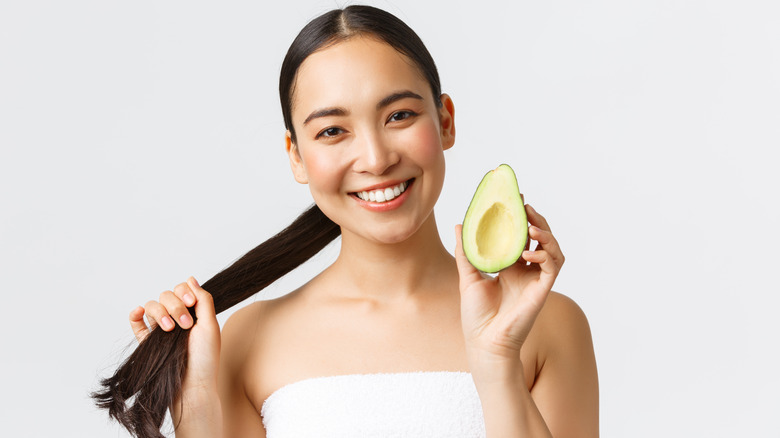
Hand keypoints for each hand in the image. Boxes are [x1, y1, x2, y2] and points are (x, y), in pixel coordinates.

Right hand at [129, 277, 220, 393]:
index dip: (184, 292)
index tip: (191, 305)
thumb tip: (190, 279)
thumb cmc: (205, 359)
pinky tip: (140, 313)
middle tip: (185, 324)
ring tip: (169, 329)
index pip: (182, 289)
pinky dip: (135, 314)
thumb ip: (203, 299)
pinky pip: (136, 322)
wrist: (191, 386)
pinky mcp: (147, 341)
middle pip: (166, 295)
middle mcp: (176, 318)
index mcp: (193, 313)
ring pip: (152, 306)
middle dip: (175, 305)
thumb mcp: (210, 325)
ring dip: (160, 312)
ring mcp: (160, 329)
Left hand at [454, 204, 563, 368]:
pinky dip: (545, 255)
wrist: (484, 342)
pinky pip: (552, 266)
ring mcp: (535, 279)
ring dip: (546, 234)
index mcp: (509, 265)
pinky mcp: (542, 290)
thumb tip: (459, 224)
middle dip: (536, 219)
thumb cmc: (476, 315)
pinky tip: (529, 252)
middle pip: (539, 238)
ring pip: (553, 249)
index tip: (516, 198)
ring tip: (532, 226)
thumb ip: (465, 251)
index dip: (520, 217)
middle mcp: (525, 270)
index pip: (519, 235)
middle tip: (525, 206)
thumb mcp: (467, 276)